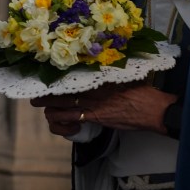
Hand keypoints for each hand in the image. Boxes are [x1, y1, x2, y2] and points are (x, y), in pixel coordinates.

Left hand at [31, 83, 175, 136]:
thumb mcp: (126, 77)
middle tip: (34, 96)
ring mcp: (92, 103)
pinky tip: (61, 124)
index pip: (71, 77)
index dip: (56, 80)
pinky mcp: (95, 117)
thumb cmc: (142, 92)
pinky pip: (71, 118)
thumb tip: (106, 66)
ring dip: (49, 108)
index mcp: (97, 78)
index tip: (45, 79)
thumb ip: (112, 74)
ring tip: (42, 109)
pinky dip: (63, 122)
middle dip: (45, 94)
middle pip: (61, 90)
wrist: (154, 109)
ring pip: (61, 104)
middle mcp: (91, 89)